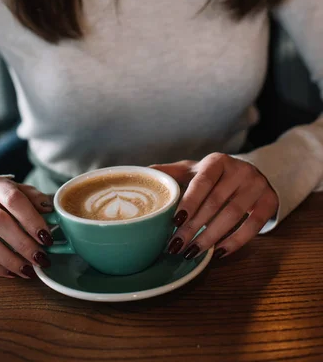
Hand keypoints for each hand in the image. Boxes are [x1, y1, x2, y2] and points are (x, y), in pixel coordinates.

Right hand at [0, 177, 54, 278]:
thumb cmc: (2, 200)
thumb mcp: (19, 192)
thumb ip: (35, 199)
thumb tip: (50, 210)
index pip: (14, 199)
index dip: (32, 220)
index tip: (47, 238)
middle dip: (23, 244)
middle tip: (41, 258)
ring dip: (9, 259)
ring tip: (28, 270)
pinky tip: (11, 272)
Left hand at [152, 153, 277, 259]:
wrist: (250, 175)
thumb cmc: (214, 175)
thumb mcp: (193, 170)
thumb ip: (170, 173)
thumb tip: (142, 172)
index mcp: (217, 160)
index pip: (203, 181)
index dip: (190, 201)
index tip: (175, 221)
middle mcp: (240, 169)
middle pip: (216, 202)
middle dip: (195, 226)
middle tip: (177, 245)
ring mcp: (257, 185)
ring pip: (234, 215)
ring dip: (211, 237)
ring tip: (192, 252)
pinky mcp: (270, 201)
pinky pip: (253, 225)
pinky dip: (235, 241)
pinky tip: (218, 252)